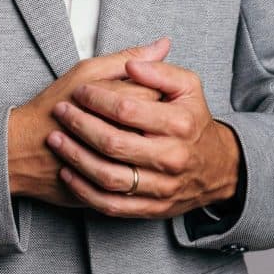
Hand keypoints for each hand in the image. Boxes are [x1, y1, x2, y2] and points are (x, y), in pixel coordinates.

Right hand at [7, 38, 169, 207]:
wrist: (24, 149)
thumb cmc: (53, 105)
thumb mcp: (87, 71)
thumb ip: (128, 58)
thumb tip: (163, 44)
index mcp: (124, 102)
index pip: (158, 93)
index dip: (149, 89)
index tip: (131, 90)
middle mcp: (130, 135)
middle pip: (158, 124)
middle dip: (147, 119)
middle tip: (125, 114)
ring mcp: (124, 165)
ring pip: (150, 152)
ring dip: (139, 142)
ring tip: (119, 133)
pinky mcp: (116, 188)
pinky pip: (137, 180)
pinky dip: (129, 166)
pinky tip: (116, 156)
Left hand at [46, 51, 240, 217]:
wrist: (217, 168)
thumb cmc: (194, 121)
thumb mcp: (188, 86)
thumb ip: (159, 70)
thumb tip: (132, 64)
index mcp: (179, 123)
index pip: (127, 110)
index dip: (97, 98)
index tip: (80, 91)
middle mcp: (171, 157)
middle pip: (114, 143)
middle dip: (80, 125)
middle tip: (61, 111)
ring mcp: (161, 187)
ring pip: (109, 177)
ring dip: (76, 158)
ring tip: (56, 139)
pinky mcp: (152, 208)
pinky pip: (112, 204)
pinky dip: (85, 190)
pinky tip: (68, 173)